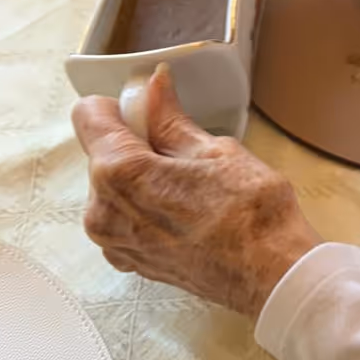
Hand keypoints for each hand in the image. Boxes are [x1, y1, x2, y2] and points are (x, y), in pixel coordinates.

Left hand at [72, 65, 322, 317]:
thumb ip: (169, 118)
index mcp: (119, 174)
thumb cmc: (250, 213)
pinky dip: (147, 205)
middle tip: (186, 149)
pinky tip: (187, 208)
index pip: (89, 115)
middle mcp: (103, 211)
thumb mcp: (213, 149)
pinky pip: (126, 216)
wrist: (270, 272)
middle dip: (137, 142)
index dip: (122, 104)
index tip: (152, 108)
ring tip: (192, 183)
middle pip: (102, 152)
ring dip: (143, 176)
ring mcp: (114, 241)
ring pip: (115, 186)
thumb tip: (153, 87)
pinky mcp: (130, 260)